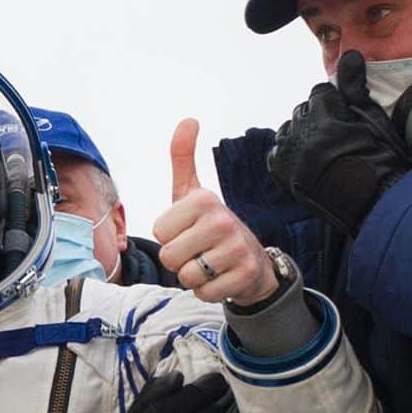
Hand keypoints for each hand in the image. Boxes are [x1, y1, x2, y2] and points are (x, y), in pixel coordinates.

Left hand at [154, 119, 277, 305]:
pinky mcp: (243, 275)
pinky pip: (204, 293)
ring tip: (209, 263)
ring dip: (193, 277)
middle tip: (198, 250)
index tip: (188, 230)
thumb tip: (188, 119)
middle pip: (169, 257)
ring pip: (186, 277)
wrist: (252, 260)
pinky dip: (208, 291)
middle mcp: (222, 220)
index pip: (159, 232)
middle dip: (179, 260)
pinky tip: (221, 277)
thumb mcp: (193, 193)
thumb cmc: (211, 226)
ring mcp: (236, 248)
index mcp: (203, 200)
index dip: (169, 237)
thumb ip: (182, 159)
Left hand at [267, 51, 408, 237]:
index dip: (334, 102)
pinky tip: (304, 160)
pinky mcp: (282, 175)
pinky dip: (287, 154)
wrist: (373, 202)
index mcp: (322, 115)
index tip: (344, 116)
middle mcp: (299, 134)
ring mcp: (288, 156)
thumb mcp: (371, 118)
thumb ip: (353, 87)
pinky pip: (277, 154)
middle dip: (316, 117)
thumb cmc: (379, 158)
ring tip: (321, 148)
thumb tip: (348, 55)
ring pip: (287, 132)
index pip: (319, 92)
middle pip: (302, 112)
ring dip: (300, 135)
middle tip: (335, 135)